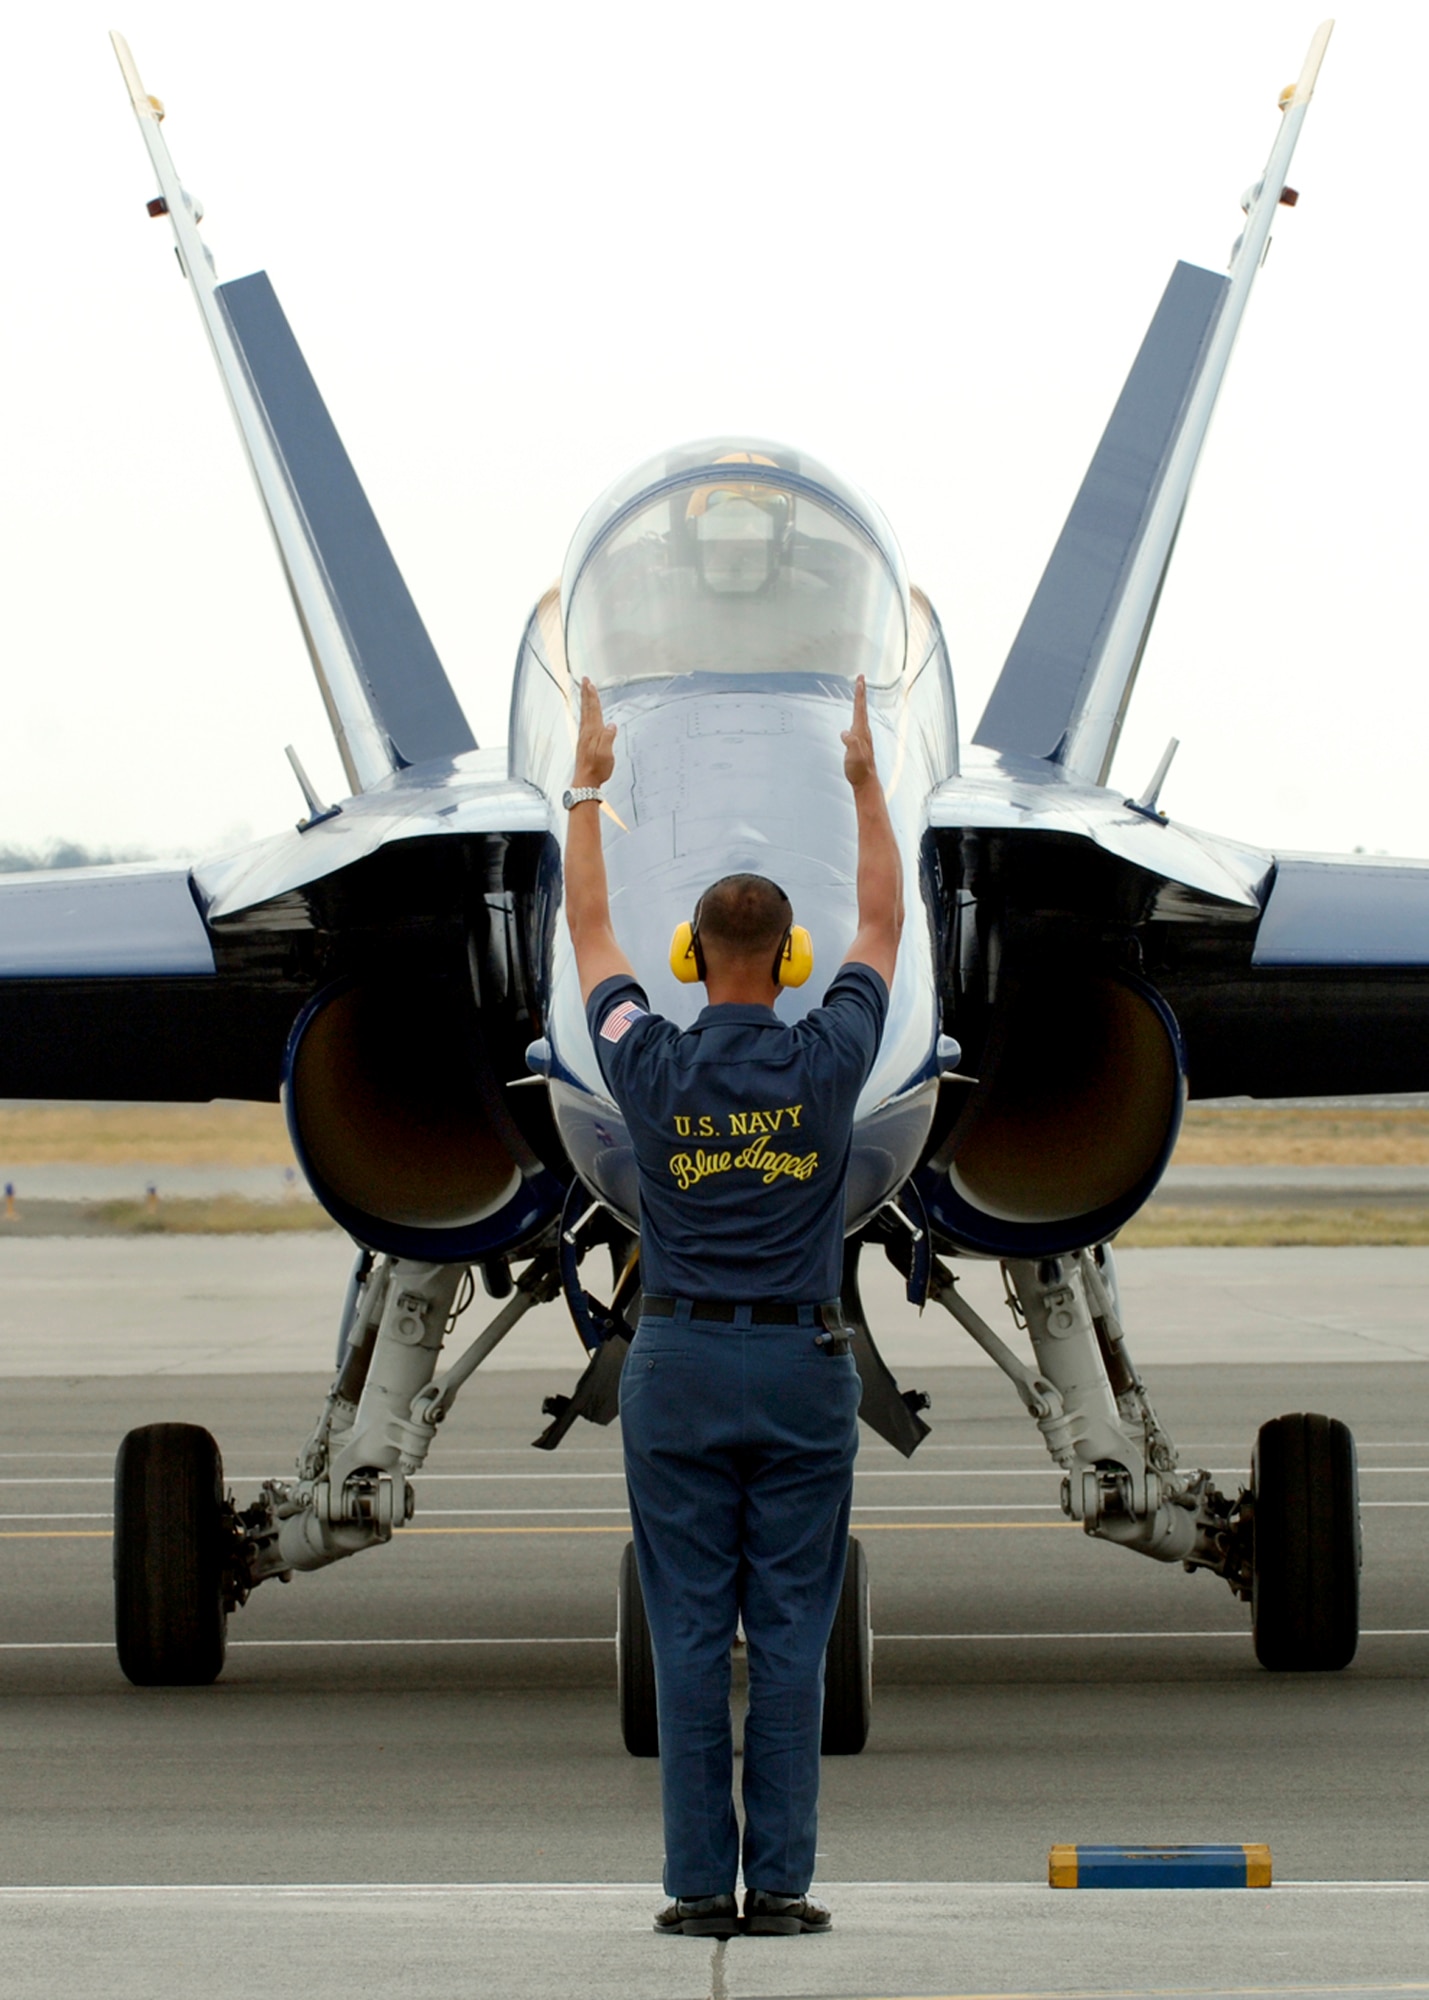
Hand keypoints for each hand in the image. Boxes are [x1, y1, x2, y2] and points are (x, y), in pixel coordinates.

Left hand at [574, 677, 616, 787]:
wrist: (585, 781)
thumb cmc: (597, 769)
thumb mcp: (606, 754)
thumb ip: (608, 738)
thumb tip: (611, 725)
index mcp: (593, 732)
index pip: (593, 710)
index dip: (593, 696)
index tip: (590, 684)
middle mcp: (586, 732)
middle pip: (587, 708)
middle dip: (587, 694)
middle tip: (585, 680)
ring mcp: (584, 737)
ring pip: (585, 714)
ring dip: (585, 701)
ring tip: (585, 691)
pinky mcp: (584, 742)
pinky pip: (585, 721)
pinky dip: (585, 713)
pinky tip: (586, 713)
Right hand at [841, 676, 878, 791]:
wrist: (866, 781)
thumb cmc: (859, 770)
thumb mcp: (854, 757)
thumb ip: (851, 744)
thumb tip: (845, 733)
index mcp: (860, 732)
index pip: (859, 709)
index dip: (859, 694)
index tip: (860, 681)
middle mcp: (863, 732)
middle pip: (861, 708)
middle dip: (861, 692)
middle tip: (861, 678)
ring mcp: (862, 737)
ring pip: (861, 715)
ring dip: (859, 702)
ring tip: (859, 692)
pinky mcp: (860, 742)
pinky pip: (858, 723)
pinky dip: (857, 714)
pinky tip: (855, 717)